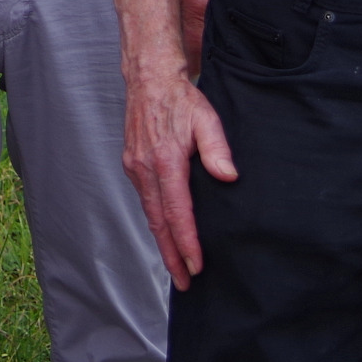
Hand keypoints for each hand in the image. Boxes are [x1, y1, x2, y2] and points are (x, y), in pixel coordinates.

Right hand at [121, 65, 235, 287]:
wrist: (148, 79)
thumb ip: (217, 150)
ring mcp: (135, 168)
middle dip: (172, 256)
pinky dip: (156, 223)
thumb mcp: (207, 119)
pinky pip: (145, 201)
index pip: (178, 212)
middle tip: (186, 283)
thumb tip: (229, 177)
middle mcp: (145, 169)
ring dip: (163, 243)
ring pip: (150, 215)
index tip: (197, 266)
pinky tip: (165, 234)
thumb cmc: (180, 99)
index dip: (187, 242)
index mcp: (165, 161)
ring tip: (177, 267)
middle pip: (159, 223)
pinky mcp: (132, 165)